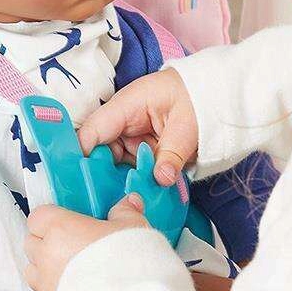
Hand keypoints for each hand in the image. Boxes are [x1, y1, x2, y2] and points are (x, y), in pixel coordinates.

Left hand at [25, 195, 148, 290]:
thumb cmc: (129, 264)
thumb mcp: (134, 227)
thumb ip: (126, 212)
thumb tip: (128, 202)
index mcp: (60, 228)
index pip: (38, 216)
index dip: (51, 218)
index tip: (68, 220)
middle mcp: (47, 256)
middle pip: (31, 242)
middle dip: (46, 241)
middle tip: (72, 243)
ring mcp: (47, 285)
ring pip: (33, 271)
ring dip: (46, 268)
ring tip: (72, 270)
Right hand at [77, 68, 197, 186]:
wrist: (209, 93)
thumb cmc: (194, 98)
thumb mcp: (187, 126)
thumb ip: (172, 154)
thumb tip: (161, 179)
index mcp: (125, 106)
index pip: (92, 132)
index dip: (82, 156)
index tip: (82, 181)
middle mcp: (121, 122)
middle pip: (100, 152)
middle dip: (105, 176)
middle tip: (114, 197)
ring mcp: (130, 135)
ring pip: (115, 163)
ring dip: (123, 179)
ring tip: (134, 196)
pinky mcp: (140, 146)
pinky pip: (131, 166)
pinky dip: (136, 178)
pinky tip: (143, 190)